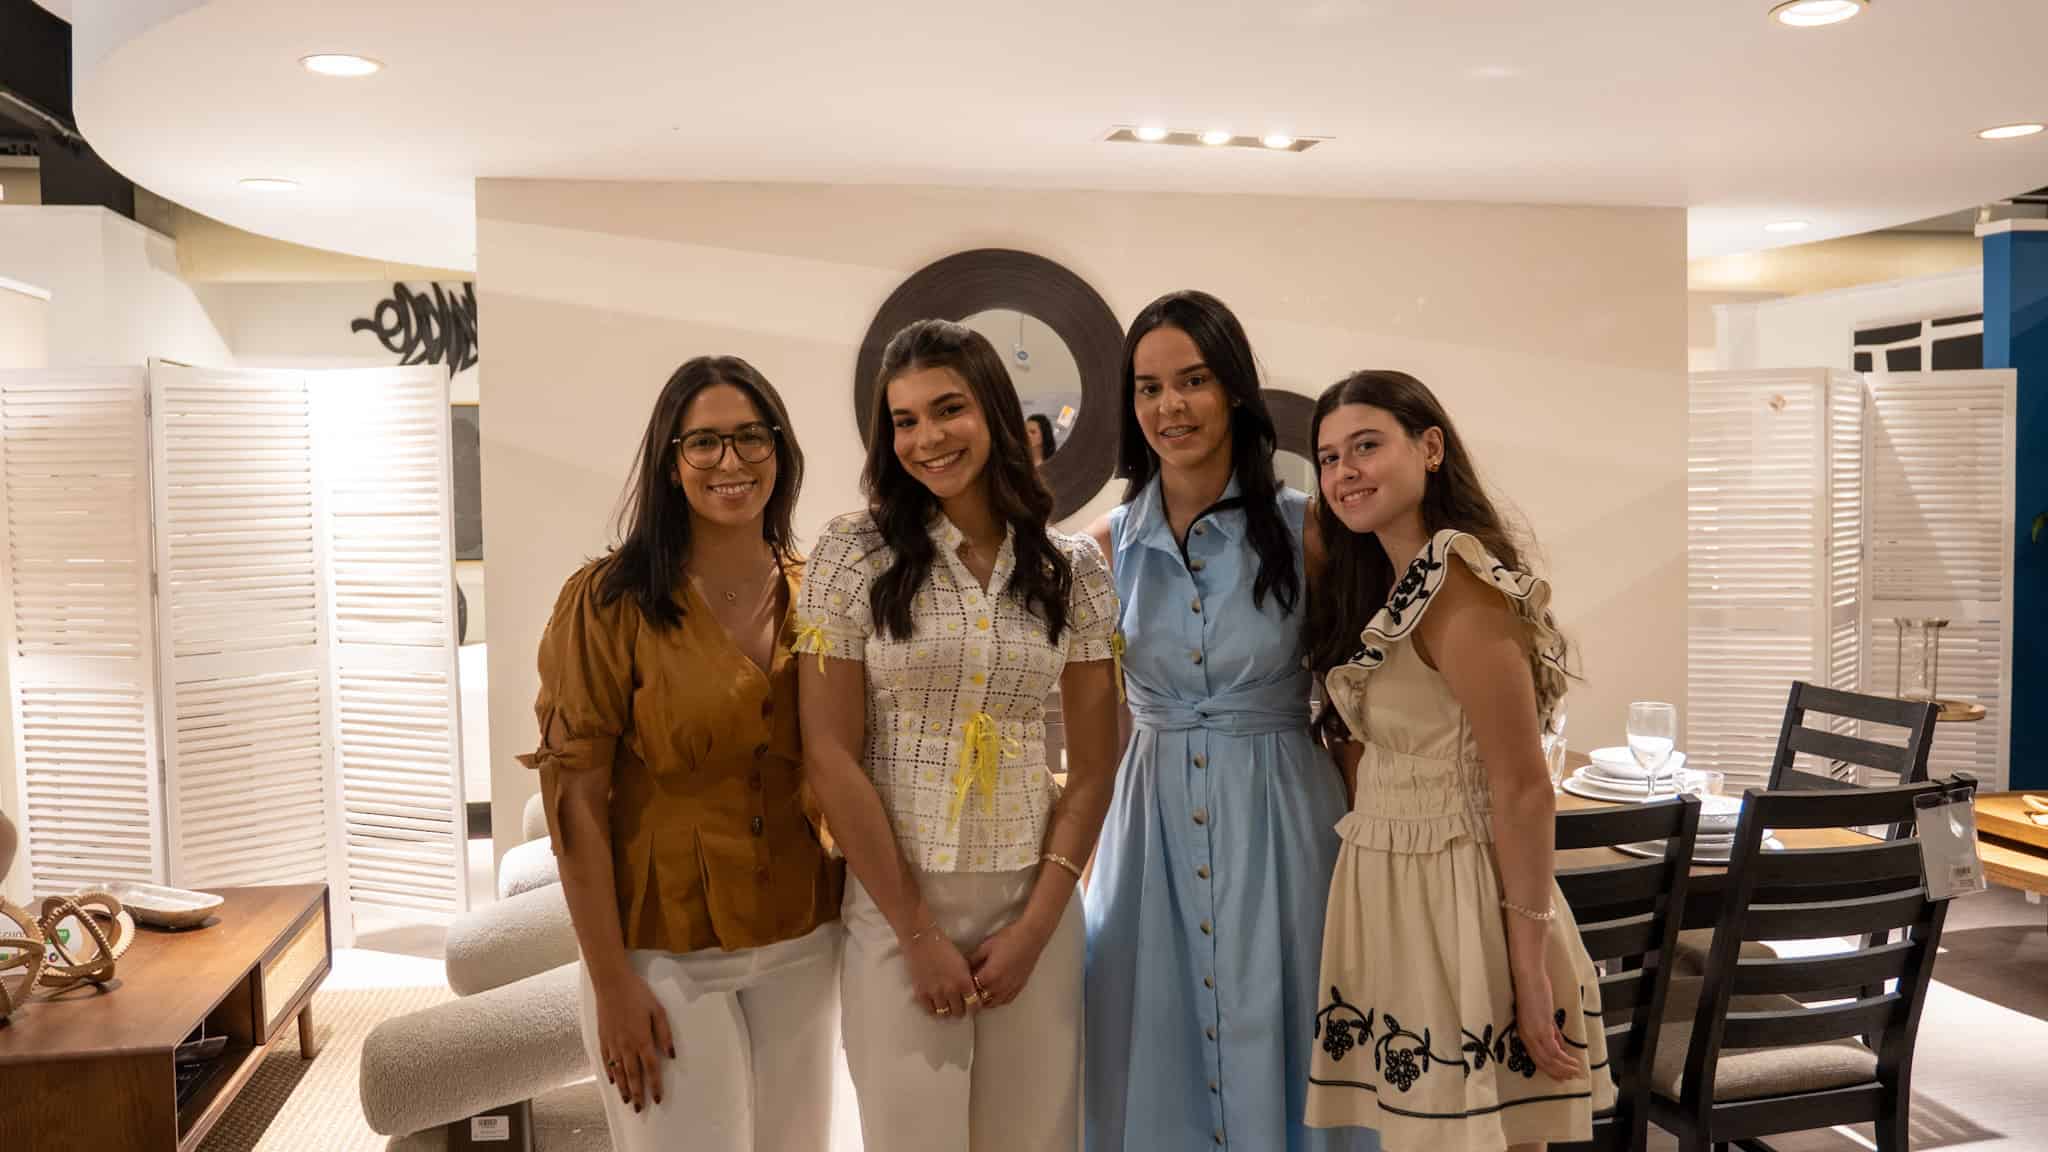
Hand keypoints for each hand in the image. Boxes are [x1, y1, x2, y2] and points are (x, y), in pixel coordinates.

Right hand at [591, 969, 673, 1112]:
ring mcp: (612, 1043)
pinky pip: (606, 1061)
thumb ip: (665, 1034)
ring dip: (623, 1088)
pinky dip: (610, 1073)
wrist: (612, 984)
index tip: (657, 1098)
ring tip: (627, 1101)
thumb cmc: (638, 995)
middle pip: (633, 1075)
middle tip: (640, 1109)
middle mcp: (626, 1046)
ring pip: (618, 1072)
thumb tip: (671, 1055)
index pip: (651, 1069)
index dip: (655, 1085)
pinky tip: (612, 1081)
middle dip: (637, 1093)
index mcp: (642, 1040)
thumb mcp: (658, 1011)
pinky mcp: (602, 1038)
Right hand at [903, 925, 979, 1018]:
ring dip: (947, 1010)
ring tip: (947, 1005)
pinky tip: (935, 1004)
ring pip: (944, 1014)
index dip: (974, 1007)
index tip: (972, 1006)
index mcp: (964, 981)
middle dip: (961, 1009)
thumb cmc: (944, 946)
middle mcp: (951, 990)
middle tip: (959, 1005)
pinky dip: (934, 1009)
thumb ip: (967, 979)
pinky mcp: (921, 993)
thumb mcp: (962, 962)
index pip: (974, 1005)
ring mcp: (935, 993)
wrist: (922, 939)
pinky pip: (930, 1011)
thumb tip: (971, 992)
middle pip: (959, 1012)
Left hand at [968, 914, 1052, 1007]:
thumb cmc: (1008, 938)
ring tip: (979, 995)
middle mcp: (1000, 986)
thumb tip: (963, 968)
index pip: (972, 989)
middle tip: (967, 991)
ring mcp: (1011, 988)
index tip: (960, 985)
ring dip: (985, 1001)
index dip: (965, 988)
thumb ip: (972, 959)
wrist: (1030, 937)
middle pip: (982, 999)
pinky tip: (994, 995)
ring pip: (994, 1003)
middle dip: (973, 997)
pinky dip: (998, 1000)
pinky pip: (1006, 1000)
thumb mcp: (985, 946)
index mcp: (990, 976)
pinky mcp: (1019, 987)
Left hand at [1509, 956, 1582, 1083]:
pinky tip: (1573, 1062)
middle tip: (1571, 1079)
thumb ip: (1552, 1032)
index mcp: (1524, 1034)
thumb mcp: (1543, 1016)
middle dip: (1557, 1072)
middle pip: (1542, 1062)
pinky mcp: (1541, 1028)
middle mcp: (1526, 1037)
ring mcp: (1533, 1033)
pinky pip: (1553, 1050)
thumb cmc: (1533, 992)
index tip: (1561, 1077)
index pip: (1537, 1058)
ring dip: (1563, 1068)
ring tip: (1576, 1072)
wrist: (1528, 977)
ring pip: (1549, 1059)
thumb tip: (1561, 1047)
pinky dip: (1564, 1059)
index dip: (1550, 1070)